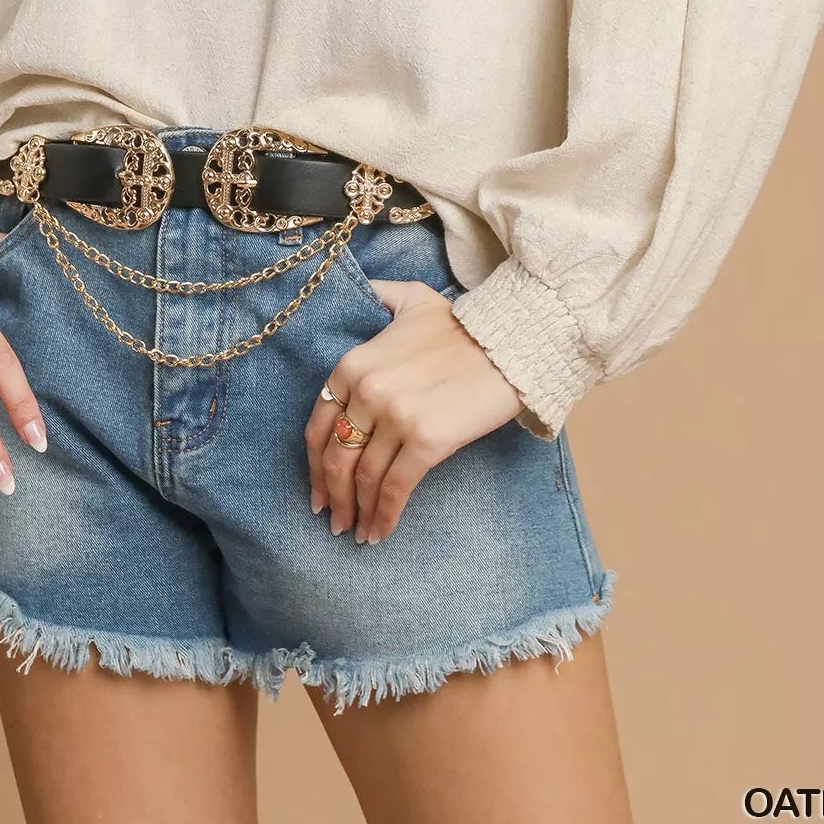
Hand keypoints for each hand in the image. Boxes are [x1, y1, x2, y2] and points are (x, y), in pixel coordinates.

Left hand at [305, 277, 523, 542]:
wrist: (510, 341)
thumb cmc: (461, 324)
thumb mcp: (409, 298)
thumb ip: (377, 295)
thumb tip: (359, 291)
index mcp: (353, 363)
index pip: (318, 426)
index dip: (314, 466)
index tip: (317, 491)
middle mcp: (367, 390)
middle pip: (337, 457)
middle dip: (333, 497)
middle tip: (335, 521)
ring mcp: (396, 416)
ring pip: (365, 478)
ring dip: (358, 512)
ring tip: (358, 532)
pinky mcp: (428, 440)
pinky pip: (396, 488)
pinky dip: (385, 516)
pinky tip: (381, 532)